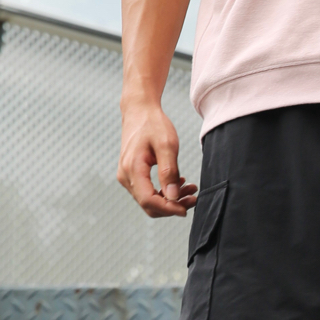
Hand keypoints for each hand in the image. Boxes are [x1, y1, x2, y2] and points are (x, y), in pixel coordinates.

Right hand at [118, 103, 197, 217]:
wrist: (139, 110)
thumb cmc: (153, 124)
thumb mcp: (166, 144)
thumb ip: (169, 171)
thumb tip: (173, 197)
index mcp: (133, 169)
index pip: (148, 201)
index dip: (168, 209)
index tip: (186, 208)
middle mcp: (126, 176)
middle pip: (148, 204)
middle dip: (172, 206)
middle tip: (193, 199)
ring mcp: (127, 176)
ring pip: (148, 199)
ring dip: (170, 199)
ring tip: (190, 189)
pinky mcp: (132, 174)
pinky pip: (147, 190)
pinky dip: (164, 191)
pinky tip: (179, 183)